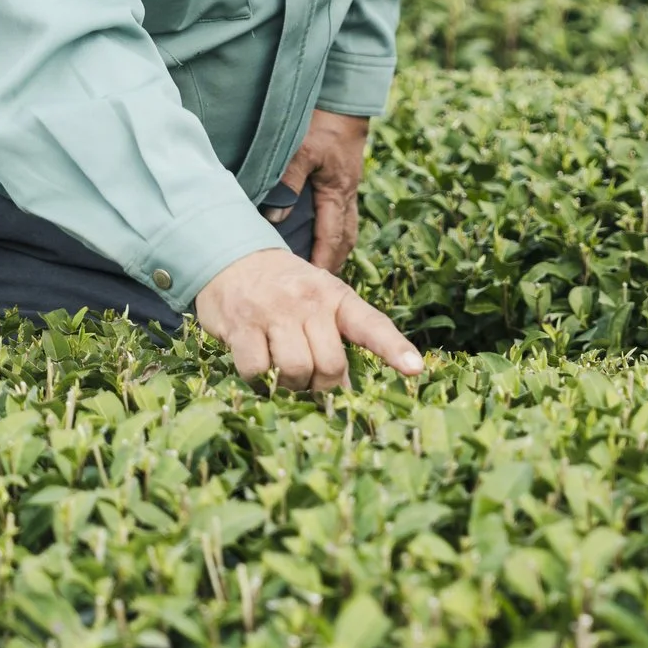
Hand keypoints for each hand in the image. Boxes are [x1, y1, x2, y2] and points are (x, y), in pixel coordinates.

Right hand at [193, 246, 422, 390]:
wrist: (232, 257)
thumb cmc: (286, 288)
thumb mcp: (320, 298)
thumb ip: (337, 336)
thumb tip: (347, 390)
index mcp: (336, 296)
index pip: (372, 324)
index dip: (394, 349)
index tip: (415, 369)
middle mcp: (309, 301)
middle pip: (331, 365)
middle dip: (323, 384)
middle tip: (310, 377)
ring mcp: (274, 312)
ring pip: (296, 371)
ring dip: (291, 385)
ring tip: (284, 371)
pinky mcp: (241, 327)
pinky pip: (258, 373)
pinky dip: (261, 381)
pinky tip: (259, 367)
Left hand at [271, 110, 369, 274]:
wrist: (344, 100)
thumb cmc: (322, 123)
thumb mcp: (301, 151)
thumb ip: (289, 184)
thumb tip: (277, 218)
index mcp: (338, 191)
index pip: (331, 237)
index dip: (323, 262)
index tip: (316, 284)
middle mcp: (347, 194)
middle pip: (345, 239)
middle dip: (334, 263)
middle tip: (320, 286)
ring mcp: (348, 186)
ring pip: (347, 227)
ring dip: (336, 248)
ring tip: (321, 268)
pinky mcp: (345, 178)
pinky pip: (343, 213)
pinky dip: (335, 231)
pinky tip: (321, 235)